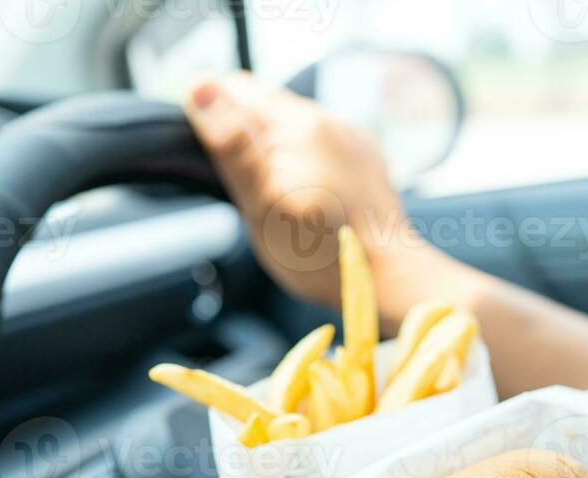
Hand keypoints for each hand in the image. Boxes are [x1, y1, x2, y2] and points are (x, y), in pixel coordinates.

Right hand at [184, 72, 457, 321]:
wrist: (388, 279)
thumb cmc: (321, 255)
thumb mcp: (262, 205)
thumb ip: (232, 145)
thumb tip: (200, 90)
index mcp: (299, 124)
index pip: (234, 88)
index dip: (209, 114)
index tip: (207, 155)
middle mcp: (328, 119)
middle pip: (264, 104)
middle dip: (242, 135)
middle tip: (245, 187)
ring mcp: (350, 136)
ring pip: (291, 125)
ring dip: (272, 148)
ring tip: (276, 195)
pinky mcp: (362, 155)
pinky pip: (318, 142)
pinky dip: (301, 159)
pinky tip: (306, 195)